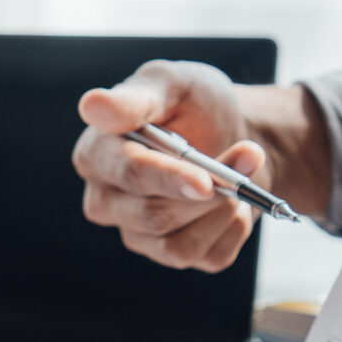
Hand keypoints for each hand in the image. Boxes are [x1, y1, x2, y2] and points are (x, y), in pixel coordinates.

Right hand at [72, 63, 331, 270]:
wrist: (234, 132)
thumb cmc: (194, 105)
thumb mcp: (172, 84)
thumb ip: (137, 97)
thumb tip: (93, 106)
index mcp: (96, 155)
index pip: (128, 175)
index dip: (168, 178)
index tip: (204, 180)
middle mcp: (107, 201)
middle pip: (154, 216)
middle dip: (210, 190)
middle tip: (249, 156)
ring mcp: (137, 233)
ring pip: (179, 245)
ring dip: (223, 209)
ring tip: (239, 175)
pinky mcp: (170, 253)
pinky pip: (208, 257)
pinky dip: (233, 227)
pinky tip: (234, 202)